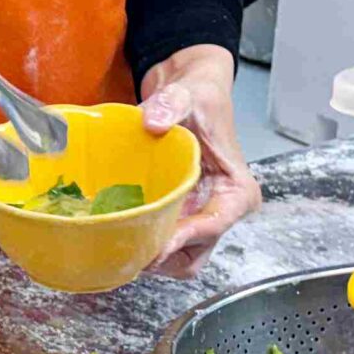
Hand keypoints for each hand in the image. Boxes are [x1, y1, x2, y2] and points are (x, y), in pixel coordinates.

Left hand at [140, 45, 260, 277]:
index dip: (183, 240)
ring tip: (117, 239)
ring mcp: (199, 218)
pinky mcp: (179, 217)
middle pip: (194, 256)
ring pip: (177, 260)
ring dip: (149, 256)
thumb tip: (152, 122)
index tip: (154, 248)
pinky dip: (142, 243)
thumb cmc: (198, 97)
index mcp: (236, 190)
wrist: (188, 93)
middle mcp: (221, 210)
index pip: (213, 226)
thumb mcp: (187, 94)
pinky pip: (161, 245)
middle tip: (125, 247)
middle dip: (162, 258)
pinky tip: (118, 229)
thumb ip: (171, 104)